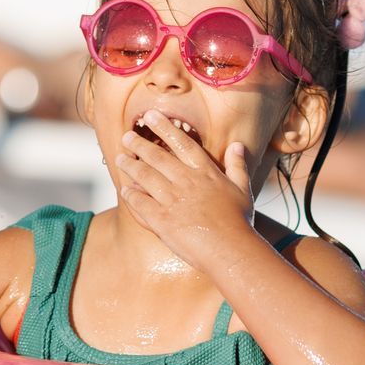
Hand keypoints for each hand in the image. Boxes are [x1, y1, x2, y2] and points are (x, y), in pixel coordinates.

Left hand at [114, 110, 256, 265]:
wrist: (231, 249)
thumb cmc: (240, 221)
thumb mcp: (243, 190)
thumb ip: (238, 165)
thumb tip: (237, 145)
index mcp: (206, 173)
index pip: (182, 143)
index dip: (165, 128)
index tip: (151, 116)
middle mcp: (187, 182)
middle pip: (158, 157)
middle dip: (140, 144)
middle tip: (126, 137)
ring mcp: (173, 200)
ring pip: (146, 177)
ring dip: (131, 166)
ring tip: (121, 158)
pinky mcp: (162, 220)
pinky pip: (141, 204)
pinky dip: (132, 195)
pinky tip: (125, 190)